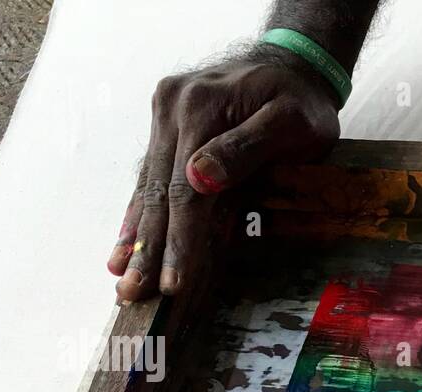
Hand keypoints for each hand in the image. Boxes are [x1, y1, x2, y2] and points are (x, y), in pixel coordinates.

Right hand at [109, 51, 341, 301]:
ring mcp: (165, 118)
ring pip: (147, 188)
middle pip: (157, 194)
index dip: (178, 242)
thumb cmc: (301, 102)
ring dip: (136, 237)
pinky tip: (125, 244)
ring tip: (120, 279)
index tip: (173, 283)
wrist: (293, 67)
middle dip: (148, 250)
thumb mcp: (290, 122)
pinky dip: (139, 214)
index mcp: (199, 111)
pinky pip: (150, 177)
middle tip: (133, 296)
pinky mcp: (166, 127)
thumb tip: (199, 179)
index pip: (184, 193)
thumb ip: (246, 148)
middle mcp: (172, 111)